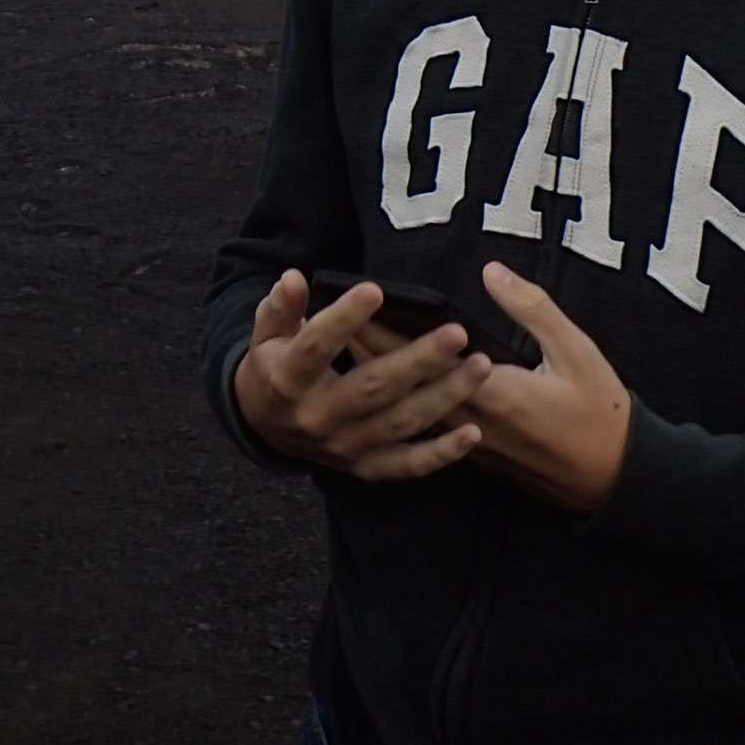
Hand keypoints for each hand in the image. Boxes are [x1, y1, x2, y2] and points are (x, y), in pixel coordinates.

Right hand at [233, 271, 492, 480]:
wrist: (264, 428)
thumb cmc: (273, 366)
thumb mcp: (266, 333)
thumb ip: (281, 307)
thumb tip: (293, 277)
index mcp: (288, 380)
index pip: (316, 348)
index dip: (344, 319)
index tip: (375, 290)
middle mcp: (318, 417)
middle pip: (372, 388)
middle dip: (418, 361)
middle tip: (457, 333)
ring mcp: (344, 446)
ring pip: (400, 423)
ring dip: (443, 397)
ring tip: (480, 366)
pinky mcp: (364, 467)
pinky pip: (407, 464)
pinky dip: (441, 454)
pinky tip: (473, 433)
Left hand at [347, 261, 631, 512]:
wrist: (616, 478)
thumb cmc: (601, 410)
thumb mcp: (577, 350)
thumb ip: (532, 309)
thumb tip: (490, 272)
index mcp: (496, 394)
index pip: (425, 360)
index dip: (387, 334)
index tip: (356, 306)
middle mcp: (474, 423)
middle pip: (406, 386)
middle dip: (367, 353)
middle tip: (329, 323)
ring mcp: (473, 445)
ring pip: (410, 408)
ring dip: (379, 378)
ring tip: (344, 350)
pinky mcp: (477, 456)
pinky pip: (427, 427)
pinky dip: (402, 402)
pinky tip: (385, 388)